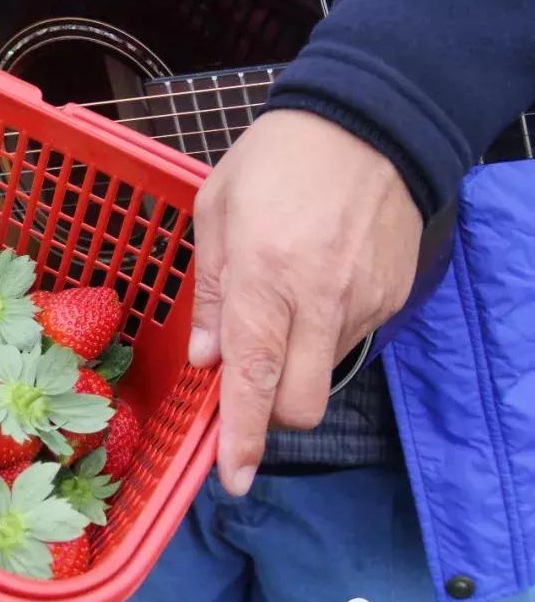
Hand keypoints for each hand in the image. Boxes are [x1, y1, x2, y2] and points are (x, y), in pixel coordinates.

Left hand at [188, 110, 420, 494]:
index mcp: (264, 278)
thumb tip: (208, 358)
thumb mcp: (217, 211)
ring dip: (295, 369)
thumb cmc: (276, 161)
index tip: (234, 480)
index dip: (241, 437)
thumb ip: (210, 291)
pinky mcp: (392, 298)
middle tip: (246, 380)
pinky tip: (316, 288)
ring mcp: (363, 304)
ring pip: (324, 377)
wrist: (370, 122)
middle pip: (299, 405)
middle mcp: (318, 302)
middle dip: (268, 414)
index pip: (253, 379)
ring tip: (283, 305)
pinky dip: (323, 336)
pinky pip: (350, 342)